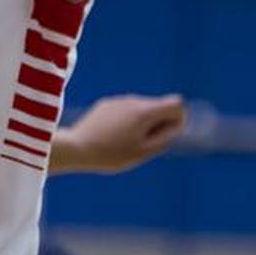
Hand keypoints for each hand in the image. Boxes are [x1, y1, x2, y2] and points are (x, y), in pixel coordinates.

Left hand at [55, 94, 184, 173]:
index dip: (177, 120)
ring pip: (141, 110)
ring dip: (140, 124)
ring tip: (123, 143)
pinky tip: (111, 137)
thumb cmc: (112, 154)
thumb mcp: (144, 152)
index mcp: (145, 111)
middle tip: (141, 145)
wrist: (77, 148)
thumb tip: (178, 124)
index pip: (177, 103)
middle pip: (158, 107)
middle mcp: (134, 100)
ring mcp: (119, 100)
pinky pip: (125, 111)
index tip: (165, 135)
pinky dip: (125, 122)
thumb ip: (165, 136)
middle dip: (157, 124)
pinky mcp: (106, 104)